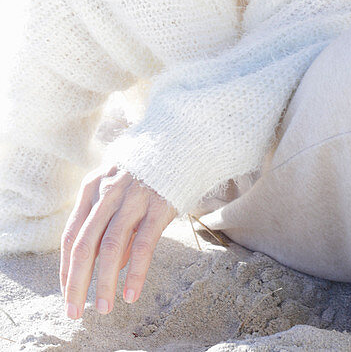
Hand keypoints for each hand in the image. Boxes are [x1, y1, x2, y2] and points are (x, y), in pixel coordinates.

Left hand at [59, 164, 176, 318]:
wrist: (180, 142)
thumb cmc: (145, 173)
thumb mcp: (119, 190)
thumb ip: (110, 225)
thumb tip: (110, 268)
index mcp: (92, 188)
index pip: (71, 235)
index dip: (66, 268)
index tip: (67, 293)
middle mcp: (108, 193)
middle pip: (84, 245)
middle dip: (76, 283)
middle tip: (74, 312)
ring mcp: (132, 199)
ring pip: (109, 248)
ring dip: (103, 283)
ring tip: (103, 309)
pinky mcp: (158, 207)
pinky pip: (142, 246)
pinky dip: (134, 273)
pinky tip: (131, 294)